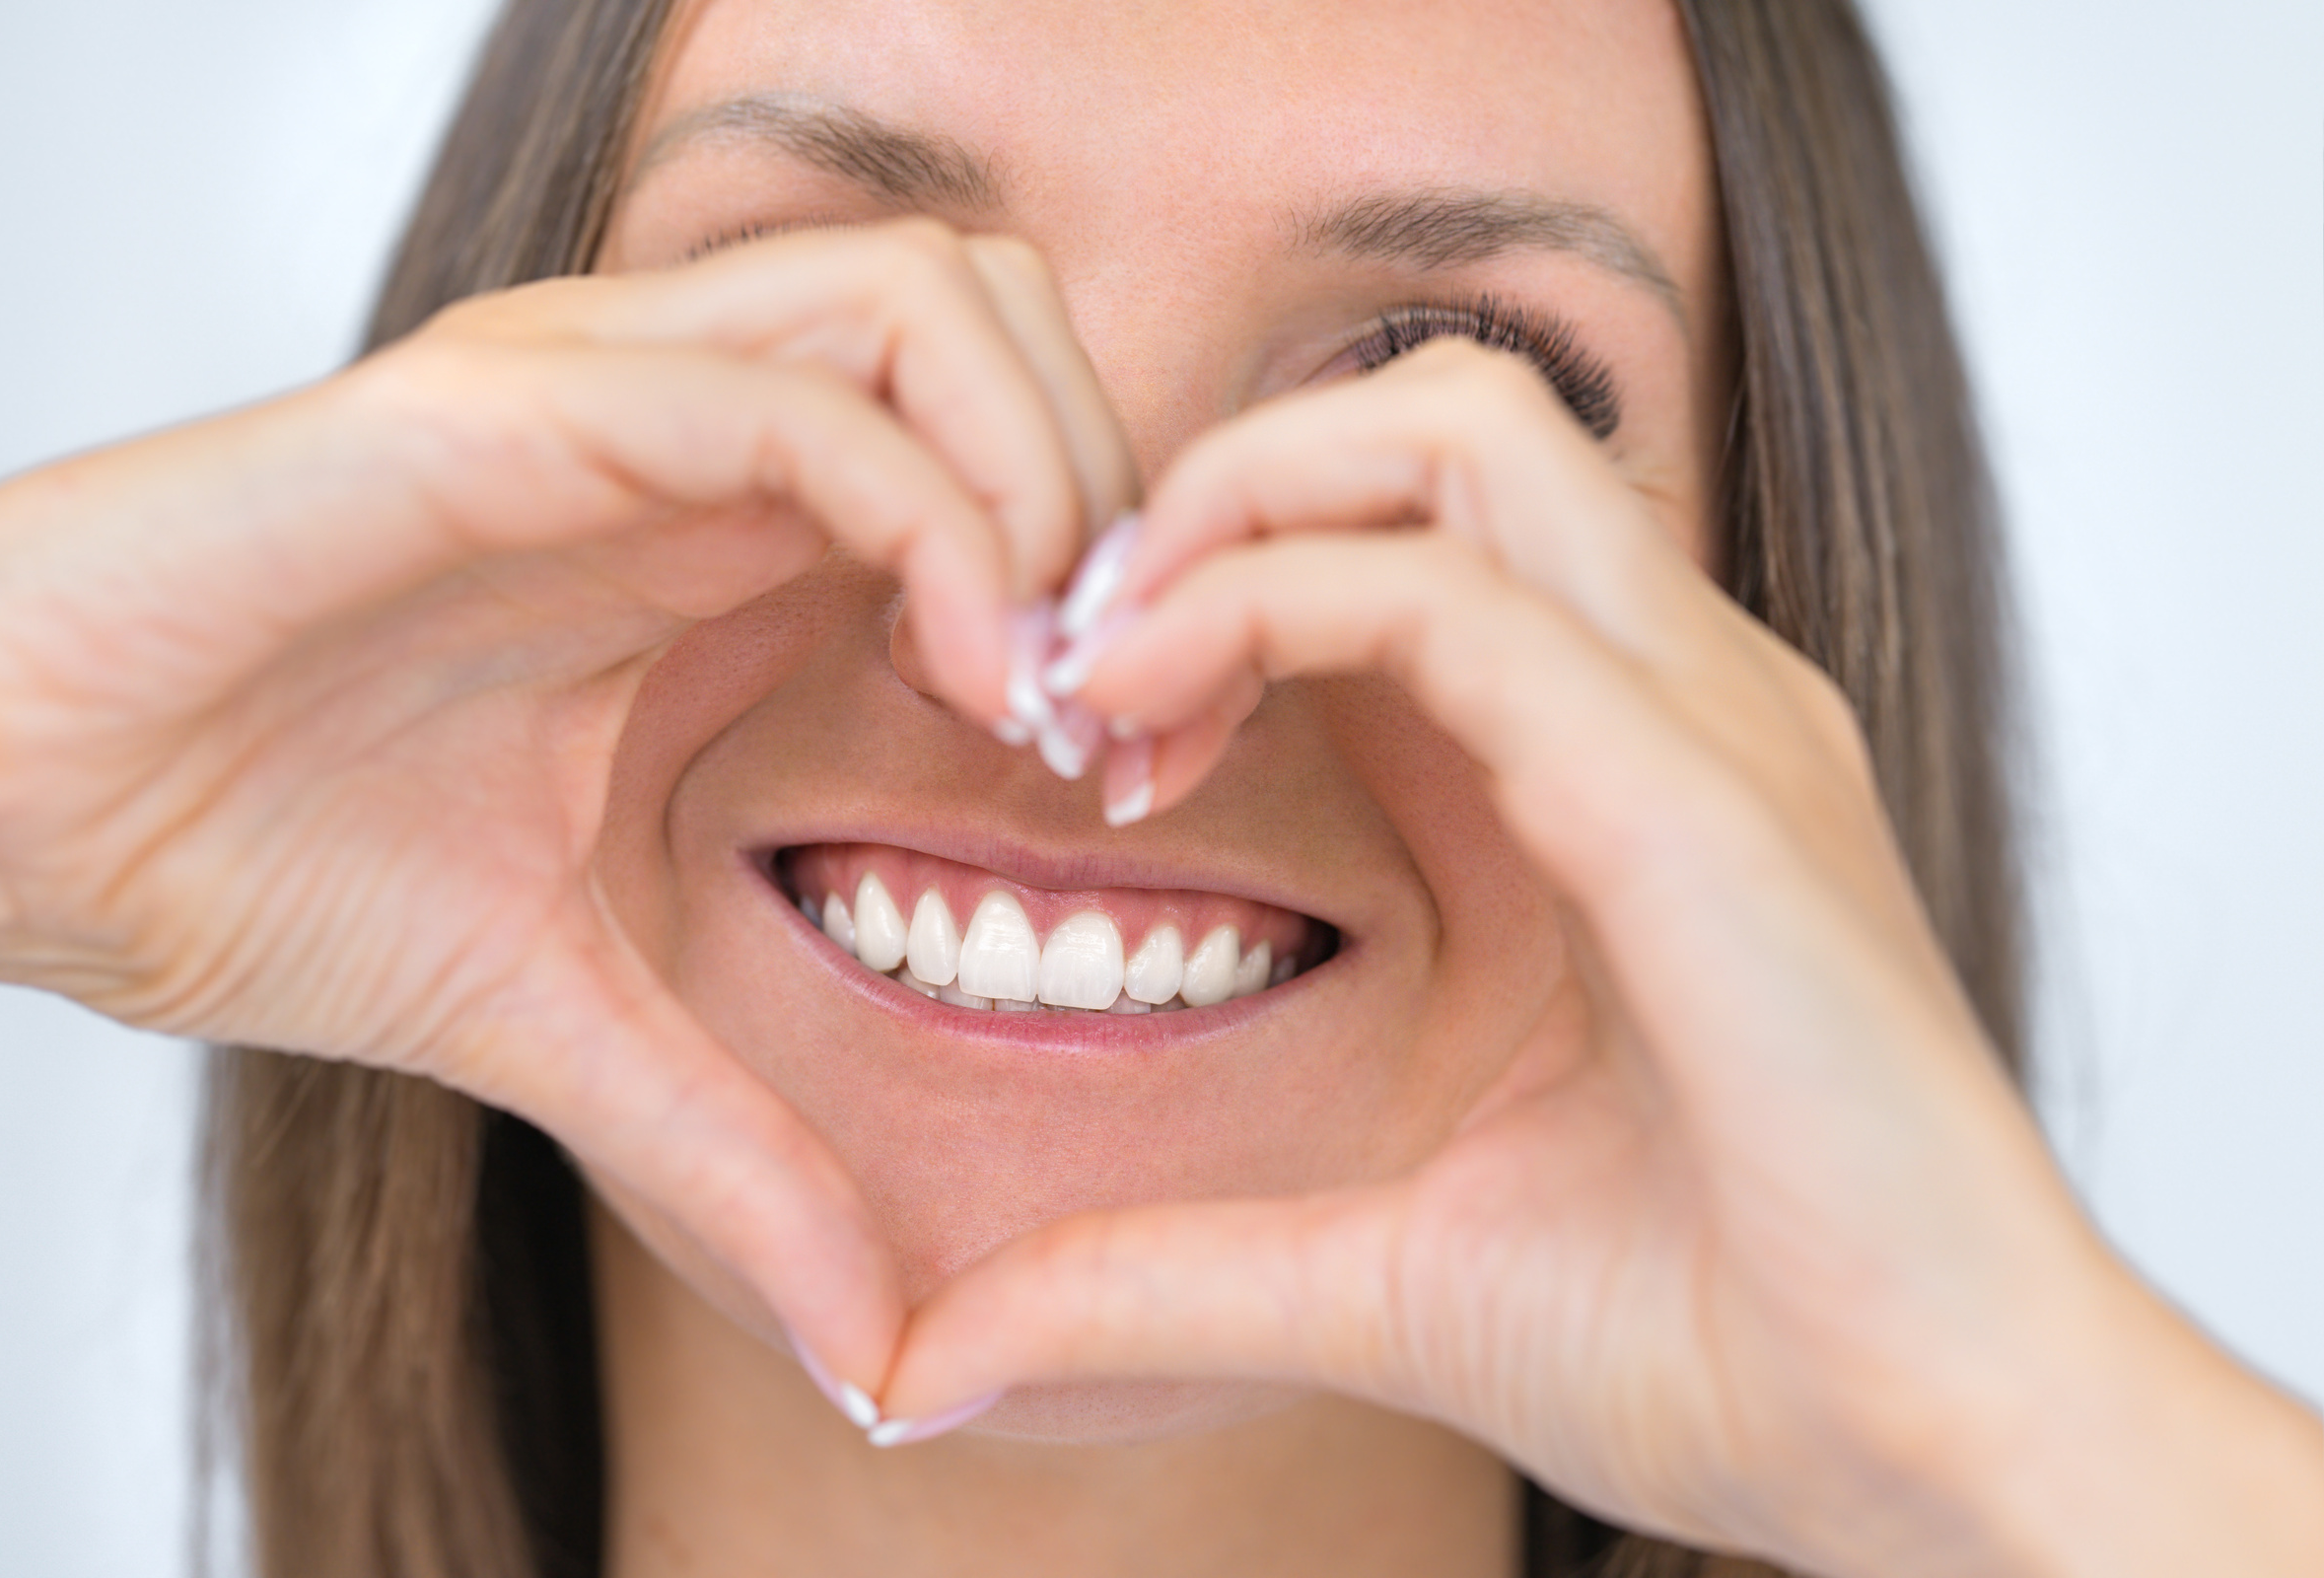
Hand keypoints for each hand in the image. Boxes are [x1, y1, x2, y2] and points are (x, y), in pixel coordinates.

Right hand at [0, 218, 1133, 1394]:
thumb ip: (739, 1145)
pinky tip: (963, 675)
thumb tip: (879, 1352)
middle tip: (1126, 704)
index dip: (1117, 577)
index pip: (1005, 432)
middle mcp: (689, 421)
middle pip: (1011, 313)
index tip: (1136, 767)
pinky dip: (934, 512)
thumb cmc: (260, 861)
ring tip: (1041, 687)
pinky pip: (791, 391)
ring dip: (1048, 477)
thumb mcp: (571, 1016)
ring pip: (936, 297)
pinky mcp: (507, 408)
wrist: (16, 817)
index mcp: (722, 525)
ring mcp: (606, 391)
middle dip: (1118, 488)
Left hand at [876, 340, 2323, 1574]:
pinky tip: (1150, 732)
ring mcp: (1708, 722)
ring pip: (1459, 432)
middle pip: (1440, 412)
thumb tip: (944, 1360)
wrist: (1933, 1452)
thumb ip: (1166, 1268)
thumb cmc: (1715, 1341)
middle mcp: (1679, 696)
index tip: (1093, 734)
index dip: (1226, 573)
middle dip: (1228, 483)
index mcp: (1626, 760)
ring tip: (1111, 677)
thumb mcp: (1378, 1267)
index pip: (1418, 527)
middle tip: (1084, 658)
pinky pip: (1460, 602)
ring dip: (1242, 509)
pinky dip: (1272, 609)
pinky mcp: (1701, 798)